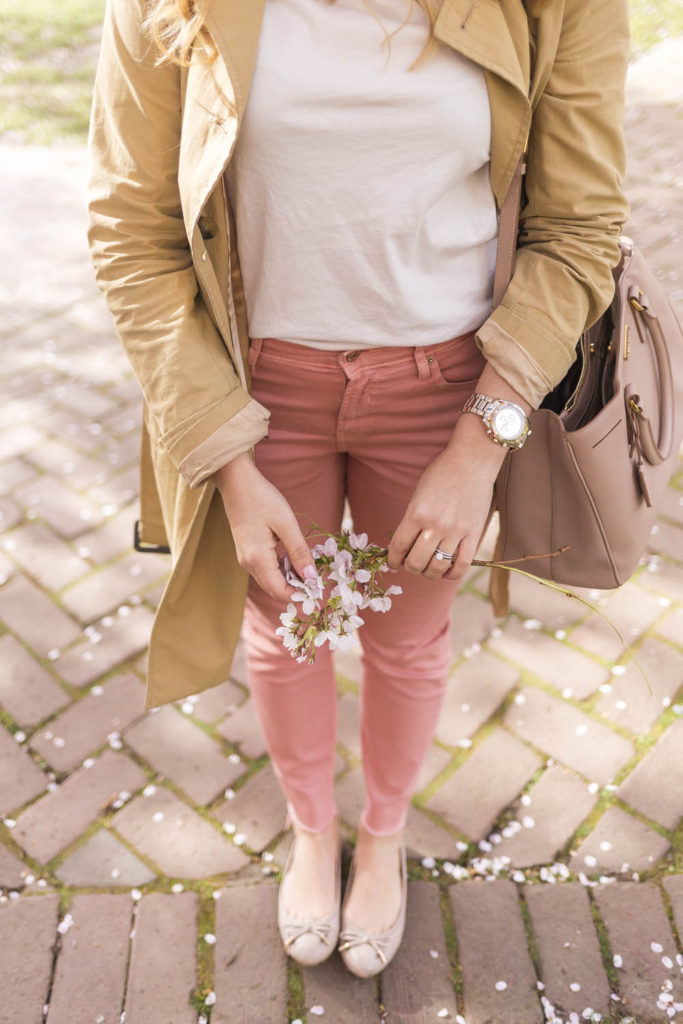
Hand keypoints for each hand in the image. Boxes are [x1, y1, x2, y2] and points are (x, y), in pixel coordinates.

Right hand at [211, 452, 315, 601]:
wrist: (236, 482)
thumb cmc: (262, 498)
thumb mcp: (286, 524)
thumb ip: (299, 552)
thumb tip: (311, 577)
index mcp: (258, 559)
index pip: (280, 592)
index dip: (300, 594)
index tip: (319, 587)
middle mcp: (248, 564)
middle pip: (274, 590)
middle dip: (295, 589)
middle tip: (317, 577)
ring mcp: (245, 558)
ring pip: (269, 581)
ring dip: (288, 578)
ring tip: (307, 564)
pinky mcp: (246, 551)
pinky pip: (264, 570)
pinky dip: (280, 569)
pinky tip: (292, 556)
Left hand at [386, 414, 503, 586]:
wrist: (472, 460)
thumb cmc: (442, 473)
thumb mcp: (418, 494)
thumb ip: (412, 519)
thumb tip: (404, 546)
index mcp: (416, 513)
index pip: (398, 548)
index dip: (393, 561)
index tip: (393, 563)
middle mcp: (435, 525)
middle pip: (416, 562)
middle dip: (409, 568)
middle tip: (411, 564)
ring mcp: (456, 531)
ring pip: (437, 567)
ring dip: (429, 573)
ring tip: (428, 569)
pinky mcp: (474, 533)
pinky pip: (462, 565)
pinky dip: (452, 574)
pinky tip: (446, 572)